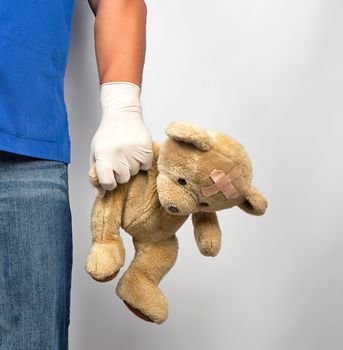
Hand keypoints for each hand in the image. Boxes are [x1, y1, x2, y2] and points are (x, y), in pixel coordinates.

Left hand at [90, 82, 152, 197]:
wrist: (122, 114)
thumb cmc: (107, 135)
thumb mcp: (95, 153)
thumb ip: (95, 175)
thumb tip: (100, 196)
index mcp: (103, 156)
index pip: (108, 183)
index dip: (109, 182)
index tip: (109, 175)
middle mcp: (119, 155)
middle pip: (124, 179)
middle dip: (121, 172)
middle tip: (118, 159)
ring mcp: (134, 152)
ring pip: (135, 172)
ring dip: (132, 166)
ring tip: (127, 152)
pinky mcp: (147, 149)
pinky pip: (146, 166)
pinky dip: (142, 161)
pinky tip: (136, 151)